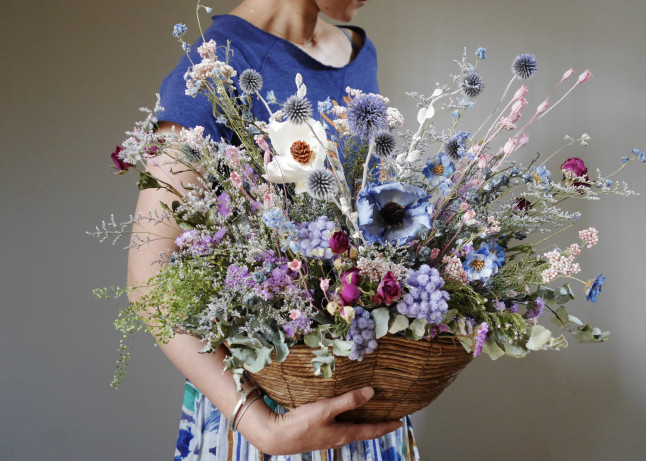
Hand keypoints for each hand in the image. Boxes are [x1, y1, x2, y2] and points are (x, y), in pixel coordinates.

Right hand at [250, 387, 403, 454]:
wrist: (277, 437)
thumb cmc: (302, 424)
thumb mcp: (327, 409)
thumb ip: (348, 401)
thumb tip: (371, 392)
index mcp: (345, 434)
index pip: (372, 431)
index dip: (386, 426)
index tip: (399, 422)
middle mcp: (339, 438)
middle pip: (363, 431)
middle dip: (376, 424)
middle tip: (387, 415)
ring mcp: (329, 438)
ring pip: (351, 430)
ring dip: (362, 422)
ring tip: (368, 413)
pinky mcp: (319, 435)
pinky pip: (340, 428)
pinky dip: (348, 421)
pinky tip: (343, 414)